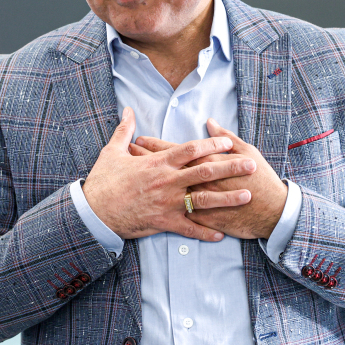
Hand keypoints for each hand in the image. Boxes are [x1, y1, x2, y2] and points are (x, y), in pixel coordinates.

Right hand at [82, 107, 257, 241]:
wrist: (94, 211)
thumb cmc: (103, 181)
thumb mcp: (112, 151)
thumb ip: (125, 130)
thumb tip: (128, 111)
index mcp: (158, 163)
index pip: (191, 150)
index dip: (212, 145)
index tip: (228, 142)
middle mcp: (167, 181)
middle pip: (205, 172)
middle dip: (230, 168)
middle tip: (251, 165)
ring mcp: (167, 203)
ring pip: (203, 199)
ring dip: (227, 198)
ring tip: (247, 195)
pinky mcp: (163, 222)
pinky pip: (189, 228)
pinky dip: (205, 232)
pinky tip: (221, 234)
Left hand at [130, 118, 287, 239]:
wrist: (272, 210)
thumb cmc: (261, 179)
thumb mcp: (247, 151)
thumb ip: (226, 138)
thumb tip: (210, 123)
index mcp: (209, 163)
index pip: (176, 151)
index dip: (155, 146)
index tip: (138, 140)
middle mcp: (201, 182)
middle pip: (167, 171)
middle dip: (145, 163)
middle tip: (127, 157)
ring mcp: (201, 202)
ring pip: (168, 194)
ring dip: (150, 188)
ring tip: (132, 182)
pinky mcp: (205, 220)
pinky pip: (181, 219)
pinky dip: (165, 215)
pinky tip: (148, 212)